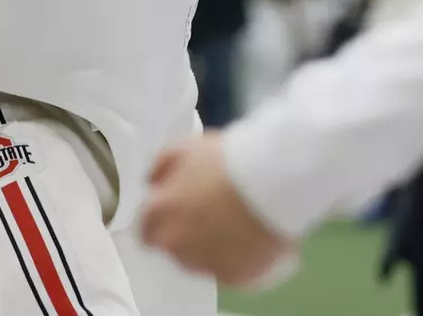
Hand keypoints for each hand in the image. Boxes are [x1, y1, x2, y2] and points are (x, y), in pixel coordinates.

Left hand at [140, 132, 295, 285]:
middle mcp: (176, 245)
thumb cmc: (228, 158)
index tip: (182, 208)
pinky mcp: (236, 275)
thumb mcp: (188, 147)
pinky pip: (232, 269)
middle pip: (174, 246)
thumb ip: (162, 166)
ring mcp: (206, 264)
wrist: (275, 178)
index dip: (163, 219)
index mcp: (160, 215)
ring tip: (237, 221)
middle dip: (187, 233)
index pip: (147, 231)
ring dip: (212, 245)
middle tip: (213, 212)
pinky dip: (239, 256)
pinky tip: (252, 235)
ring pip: (202, 260)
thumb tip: (153, 182)